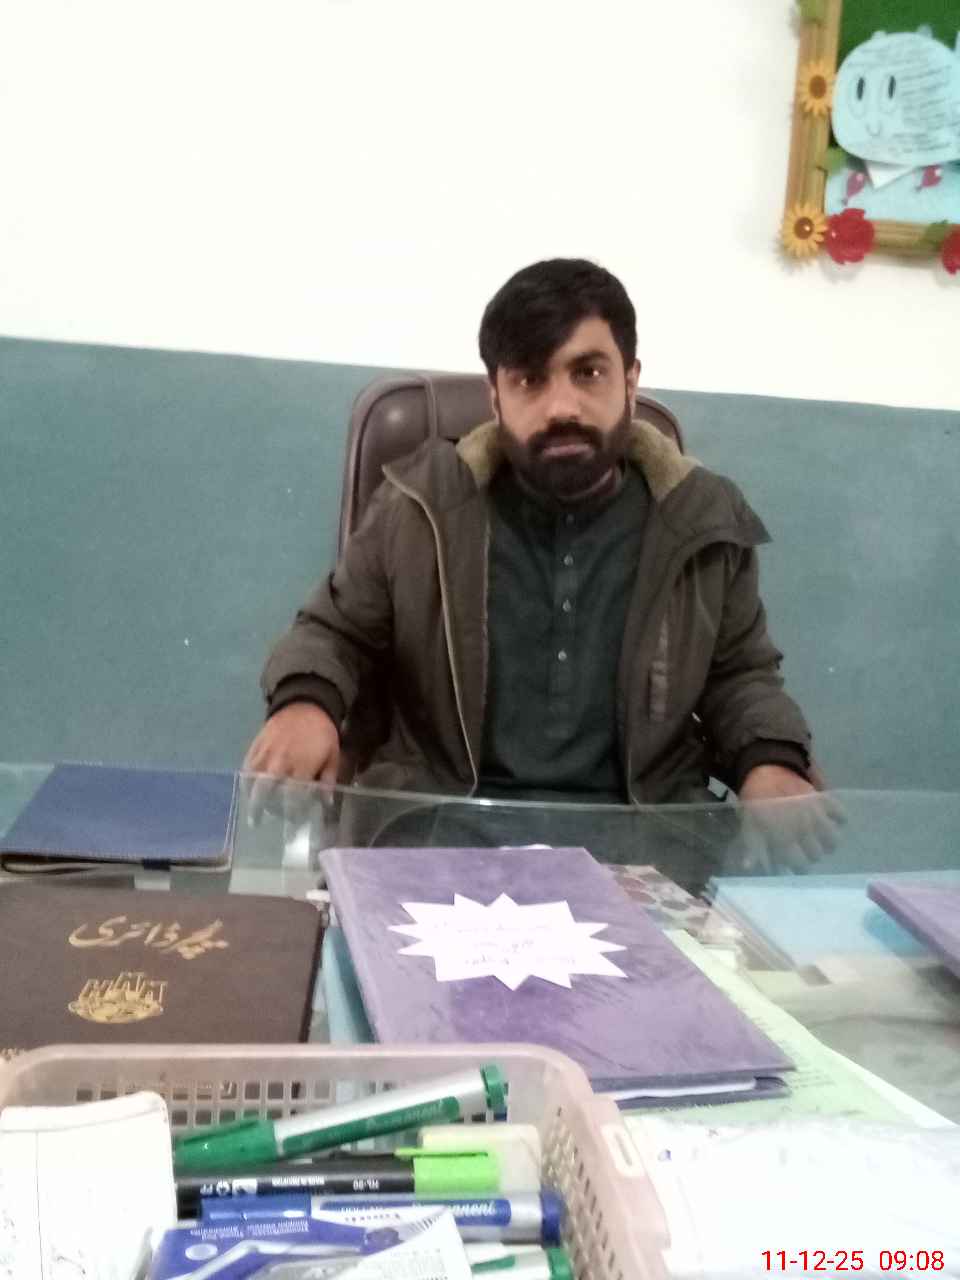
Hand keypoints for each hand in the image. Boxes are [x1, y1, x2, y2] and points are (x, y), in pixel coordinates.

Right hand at [243, 703, 340, 821]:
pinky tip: (248, 790)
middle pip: (265, 791)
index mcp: (302, 765)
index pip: (292, 796)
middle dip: (260, 809)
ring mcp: (265, 753)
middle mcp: (280, 761)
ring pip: (252, 781)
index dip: (291, 812)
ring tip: (252, 811)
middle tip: (258, 822)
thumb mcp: (333, 756)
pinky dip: (246, 781)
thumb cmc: (322, 733)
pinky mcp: (255, 745)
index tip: (292, 821)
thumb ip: (327, 780)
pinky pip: (246, 767)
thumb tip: (326, 803)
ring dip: (251, 797)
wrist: (306, 703)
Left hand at [737, 765, 844, 871]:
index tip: (794, 861)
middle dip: (810, 854)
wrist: (765, 772)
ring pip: (834, 839)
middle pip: (817, 854)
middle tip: (804, 848)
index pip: (801, 865)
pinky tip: (830, 820)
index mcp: (784, 838)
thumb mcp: (749, 826)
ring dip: (827, 841)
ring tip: (819, 838)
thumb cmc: (756, 803)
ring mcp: (816, 814)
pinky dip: (839, 819)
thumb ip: (752, 849)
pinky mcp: (824, 799)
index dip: (798, 866)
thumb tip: (748, 868)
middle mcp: (803, 829)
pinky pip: (841, 815)